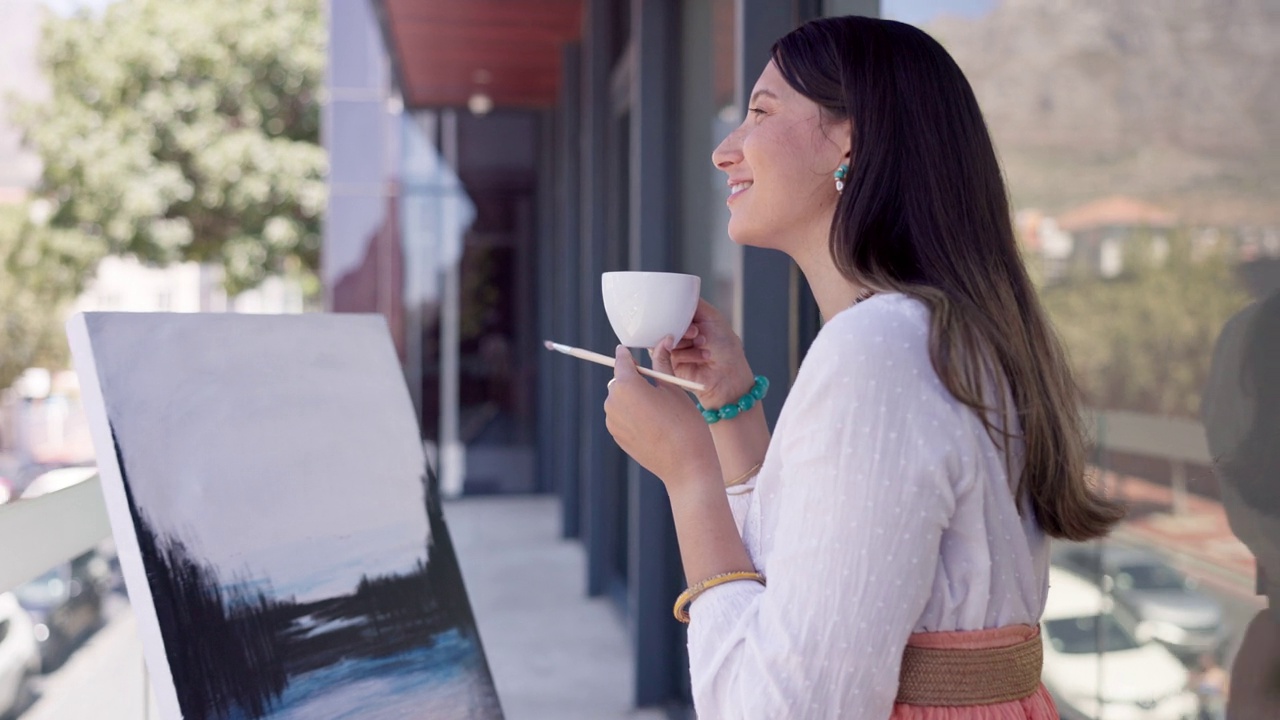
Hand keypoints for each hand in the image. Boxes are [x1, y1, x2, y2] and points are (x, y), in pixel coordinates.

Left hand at [604, 345, 719, 489]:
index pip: (622, 361)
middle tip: (653, 383)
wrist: (686, 465)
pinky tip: (652, 423)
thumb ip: (661, 364)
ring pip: (619, 400)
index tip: (627, 350)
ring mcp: (613, 422)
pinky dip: (632, 415)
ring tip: (657, 407)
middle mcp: (614, 402)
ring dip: (632, 398)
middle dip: (632, 379)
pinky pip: (621, 417)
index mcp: (627, 385)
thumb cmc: (684, 423)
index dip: (626, 354)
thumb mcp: (674, 389)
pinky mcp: (617, 436)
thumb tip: (663, 340)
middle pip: (619, 381)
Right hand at [652, 298, 755, 408]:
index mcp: (687, 322)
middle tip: (696, 333)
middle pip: (664, 325)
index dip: (676, 312)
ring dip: (685, 342)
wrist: (729, 375)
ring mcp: (673, 350)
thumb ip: (693, 303)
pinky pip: (664, 356)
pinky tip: (701, 356)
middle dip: (682, 328)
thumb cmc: (726, 347)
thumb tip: (677, 292)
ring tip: (704, 345)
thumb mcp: (712, 316)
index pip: (670, 311)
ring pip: (664, 340)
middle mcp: (678, 335)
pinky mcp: (669, 366)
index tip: (690, 318)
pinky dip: (684, 355)